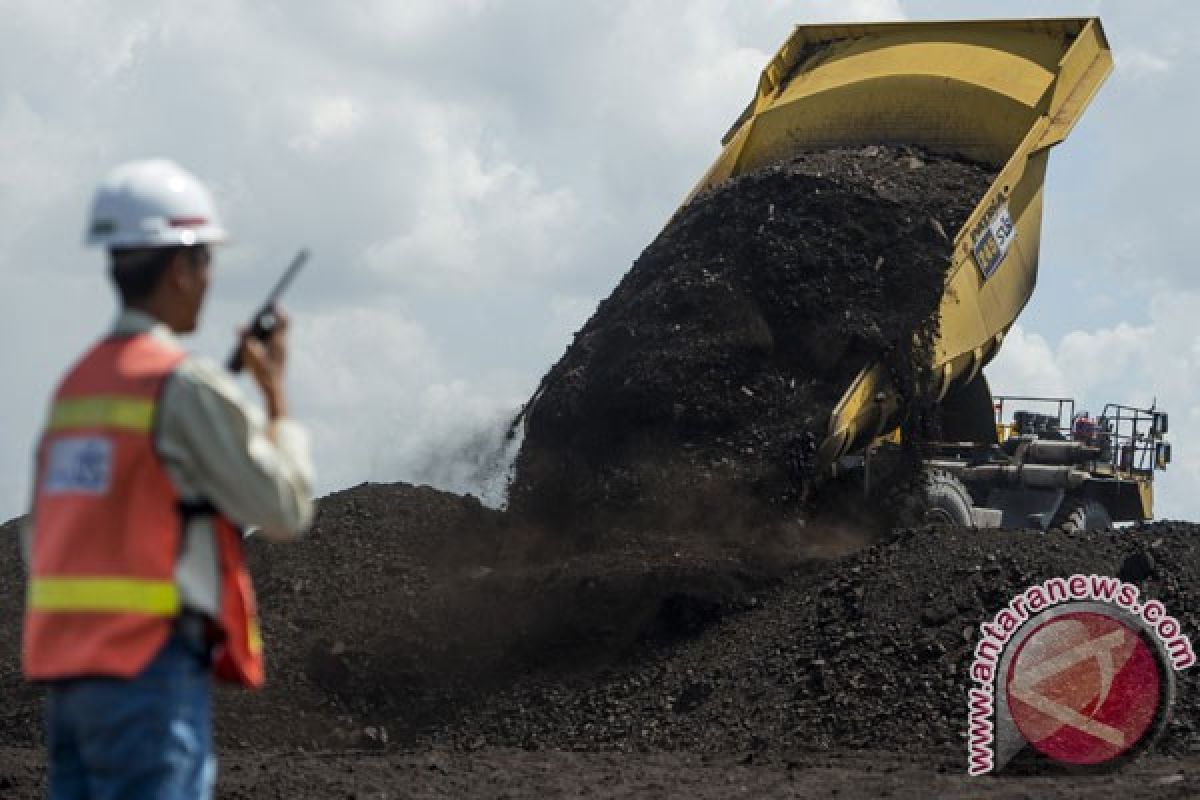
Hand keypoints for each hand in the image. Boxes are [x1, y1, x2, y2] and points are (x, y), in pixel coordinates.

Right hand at [238, 306, 289, 420]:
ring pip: (281, 334)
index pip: (284, 320)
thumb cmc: (261, 372)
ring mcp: (284, 351)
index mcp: (278, 341)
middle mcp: (284, 344)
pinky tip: (261, 342)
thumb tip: (240, 326)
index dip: (278, 311)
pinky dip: (271, 338)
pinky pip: (279, 342)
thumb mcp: (249, 354)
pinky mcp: (282, 357)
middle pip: (283, 325)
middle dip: (274, 318)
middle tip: (264, 315)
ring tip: (261, 327)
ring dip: (272, 328)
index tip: (272, 305)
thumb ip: (245, 339)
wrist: (273, 389)